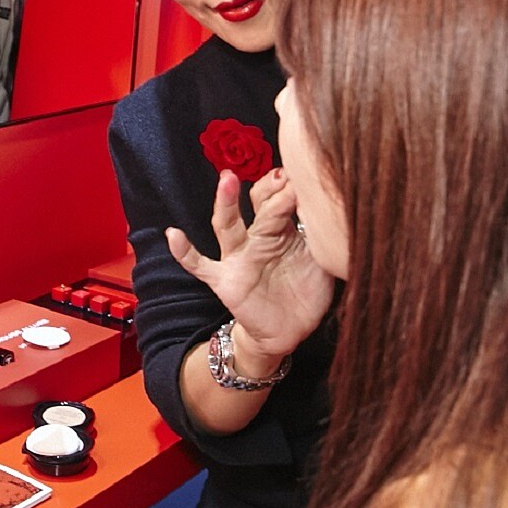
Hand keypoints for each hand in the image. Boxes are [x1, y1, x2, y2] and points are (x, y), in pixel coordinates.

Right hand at [168, 169, 335, 364]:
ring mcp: (238, 257)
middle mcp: (257, 237)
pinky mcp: (224, 280)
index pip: (282, 201)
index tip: (303, 176)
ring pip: (228, 226)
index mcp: (282, 229)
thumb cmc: (306, 290)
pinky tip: (173, 235)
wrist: (289, 331)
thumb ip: (322, 238)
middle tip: (281, 177)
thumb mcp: (320, 262)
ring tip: (227, 180)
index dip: (291, 190)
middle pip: (258, 206)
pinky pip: (200, 265)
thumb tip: (334, 211)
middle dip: (268, 190)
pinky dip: (185, 252)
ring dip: (227, 203)